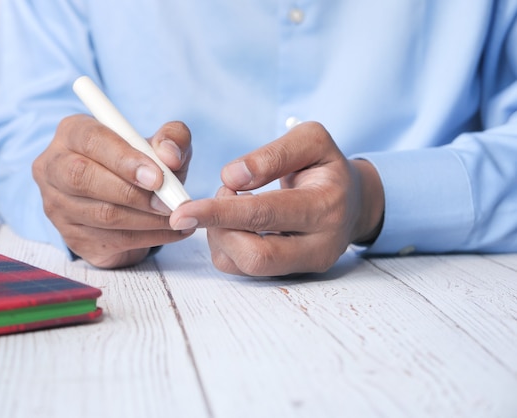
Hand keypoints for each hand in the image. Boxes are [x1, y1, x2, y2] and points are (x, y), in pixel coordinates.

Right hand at [32, 114, 193, 267]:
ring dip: (146, 219)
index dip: (124, 159)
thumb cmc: (141, 165)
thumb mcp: (161, 145)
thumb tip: (171, 155)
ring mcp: (58, 206)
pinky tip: (171, 231)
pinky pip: (113, 240)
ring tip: (176, 216)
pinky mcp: (73, 237)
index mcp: (72, 133)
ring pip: (101, 215)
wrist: (129, 202)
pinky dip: (149, 238)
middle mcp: (54, 167)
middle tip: (167, 203)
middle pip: (83, 179)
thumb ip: (172, 138)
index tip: (157, 177)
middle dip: (132, 193)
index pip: (91, 141)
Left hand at [169, 122, 383, 275]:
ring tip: (233, 204)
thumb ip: (273, 154)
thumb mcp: (311, 140)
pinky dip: (228, 243)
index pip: (264, 214)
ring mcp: (306, 265)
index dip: (219, 212)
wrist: (353, 201)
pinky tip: (238, 222)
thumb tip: (233, 177)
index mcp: (325, 206)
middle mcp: (319, 245)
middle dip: (219, 227)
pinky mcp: (291, 274)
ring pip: (244, 266)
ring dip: (222, 234)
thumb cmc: (327, 166)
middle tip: (221, 194)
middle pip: (254, 255)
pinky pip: (244, 268)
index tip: (182, 211)